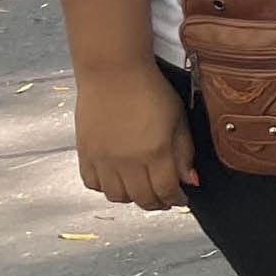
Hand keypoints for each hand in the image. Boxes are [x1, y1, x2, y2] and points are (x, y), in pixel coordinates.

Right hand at [74, 64, 195, 209]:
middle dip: (157, 203)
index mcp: (156, 152)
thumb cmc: (151, 91)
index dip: (176, 200)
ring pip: (116, 197)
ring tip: (141, 189)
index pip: (166, 191)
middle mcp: (127, 161)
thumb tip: (191, 182)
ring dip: (132, 198)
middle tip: (164, 198)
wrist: (114, 72)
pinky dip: (105, 187)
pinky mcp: (85, 153)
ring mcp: (103, 158)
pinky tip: (117, 178)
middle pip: (142, 199)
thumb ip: (184, 153)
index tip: (181, 199)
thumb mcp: (178, 119)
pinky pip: (92, 184)